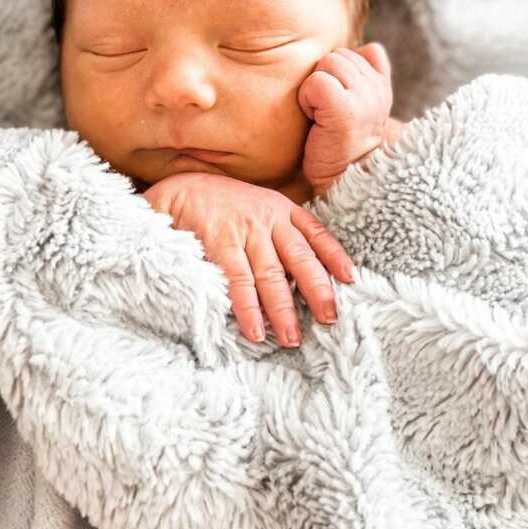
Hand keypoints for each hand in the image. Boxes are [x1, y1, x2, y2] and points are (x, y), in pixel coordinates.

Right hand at [140, 171, 352, 345]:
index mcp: (280, 209)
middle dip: (318, 291)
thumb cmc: (219, 205)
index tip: (350, 279)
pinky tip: (255, 330)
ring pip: (272, 276)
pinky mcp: (220, 242)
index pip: (315, 234)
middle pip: (301, 259)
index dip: (334, 256)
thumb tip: (298, 276)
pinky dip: (248, 308)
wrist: (177, 189)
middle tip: (330, 319)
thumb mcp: (255, 208)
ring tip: (292, 339)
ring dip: (283, 310)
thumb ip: (276, 233)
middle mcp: (268, 218)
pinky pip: (239, 281)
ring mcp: (245, 230)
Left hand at [298, 42, 393, 196]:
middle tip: (326, 113)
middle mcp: (379, 90)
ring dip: (314, 89)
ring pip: (327, 64)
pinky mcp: (346, 109)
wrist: (342, 183)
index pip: (364, 51)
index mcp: (384, 88)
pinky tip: (315, 120)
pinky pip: (317, 82)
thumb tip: (363, 47)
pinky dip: (308, 99)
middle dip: (324, 80)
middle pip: (338, 55)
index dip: (341, 74)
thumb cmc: (338, 148)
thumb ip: (362, 76)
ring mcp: (366, 98)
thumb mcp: (358, 108)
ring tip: (321, 117)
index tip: (338, 105)